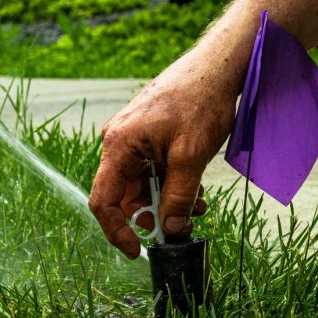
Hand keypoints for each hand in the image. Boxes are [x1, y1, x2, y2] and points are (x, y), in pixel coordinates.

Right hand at [89, 47, 241, 257]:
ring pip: (141, 185)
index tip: (137, 250)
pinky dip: (169, 184)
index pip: (103, 200)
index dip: (116, 230)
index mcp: (118, 145)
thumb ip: (178, 197)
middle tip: (183, 224)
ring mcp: (131, 139)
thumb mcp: (191, 157)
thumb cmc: (199, 101)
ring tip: (198, 204)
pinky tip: (194, 187)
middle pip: (123, 195)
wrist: (214, 67)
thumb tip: (170, 229)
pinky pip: (150, 171)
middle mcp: (118, 143)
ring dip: (166, 201)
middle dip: (152, 215)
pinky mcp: (146, 137)